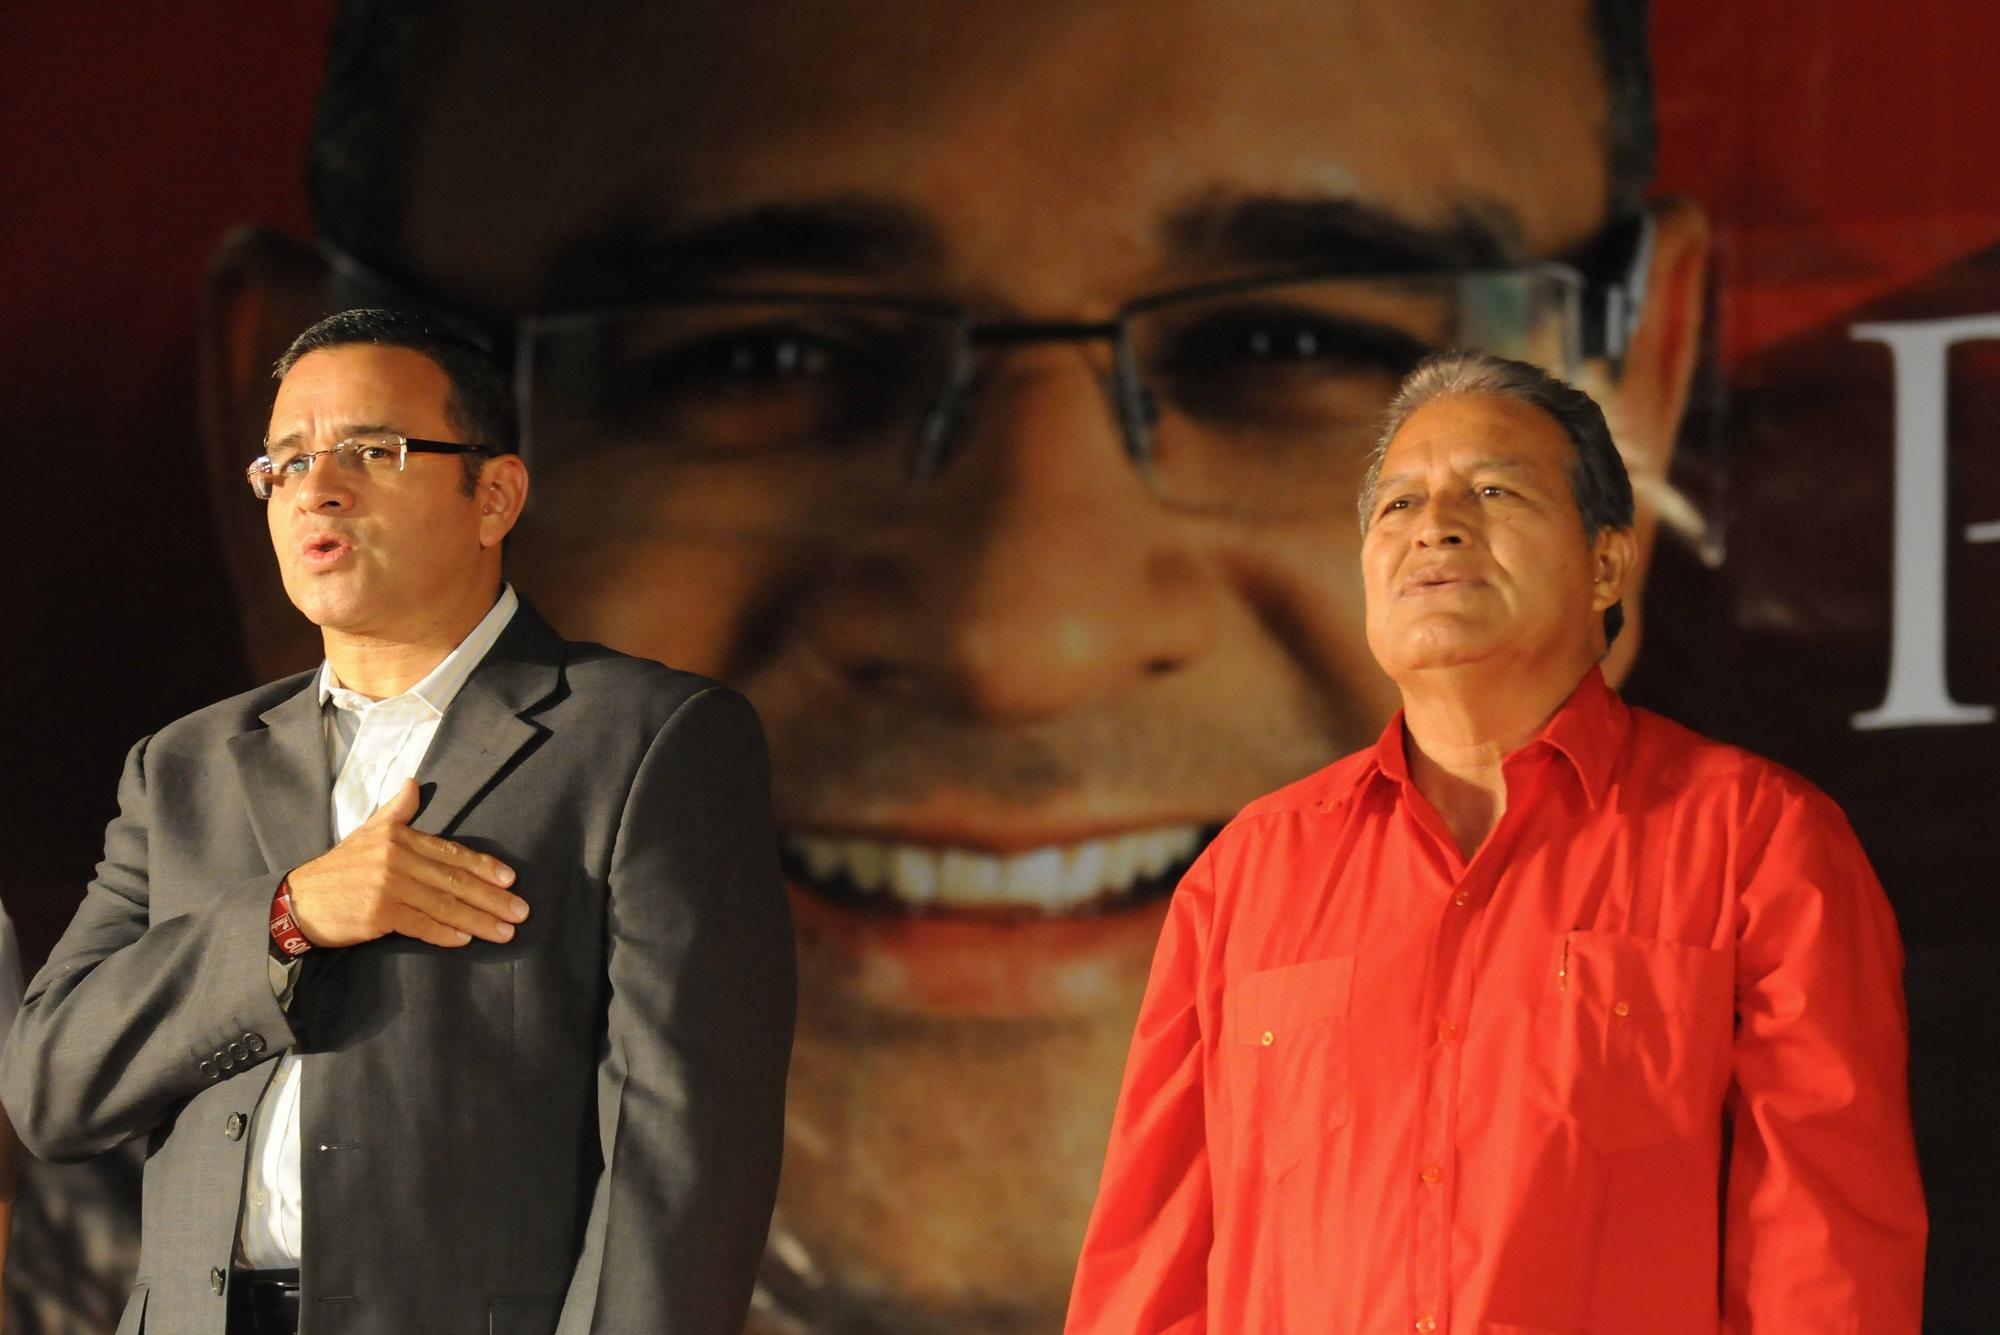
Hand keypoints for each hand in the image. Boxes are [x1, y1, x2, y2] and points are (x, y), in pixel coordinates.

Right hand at [286, 779, 526, 947]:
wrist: (298, 901)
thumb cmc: (339, 868)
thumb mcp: (367, 831)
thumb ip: (396, 811)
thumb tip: (414, 783)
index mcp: (399, 837)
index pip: (451, 852)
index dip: (484, 866)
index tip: (510, 880)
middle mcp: (396, 858)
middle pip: (454, 880)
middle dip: (492, 898)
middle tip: (521, 912)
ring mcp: (388, 887)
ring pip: (443, 905)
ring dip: (478, 920)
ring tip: (505, 932)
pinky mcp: (378, 914)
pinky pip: (420, 925)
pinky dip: (445, 934)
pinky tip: (466, 940)